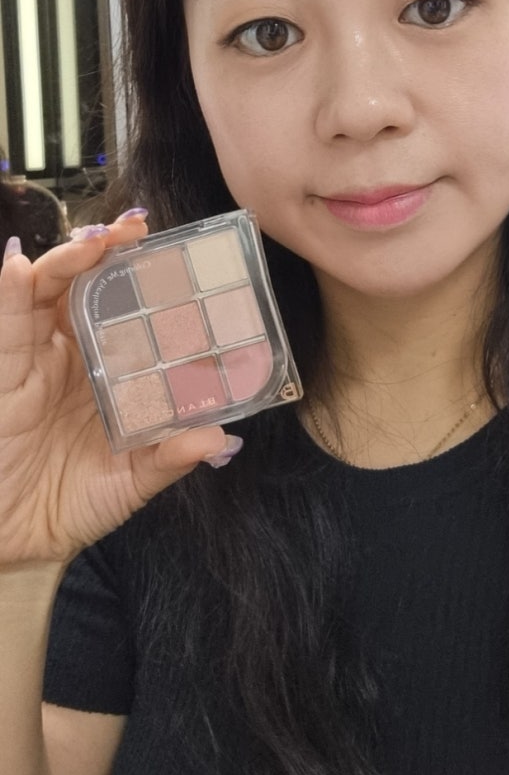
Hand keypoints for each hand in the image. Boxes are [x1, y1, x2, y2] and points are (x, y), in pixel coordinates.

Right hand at [0, 213, 233, 569]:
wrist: (11, 547)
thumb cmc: (67, 507)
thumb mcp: (129, 484)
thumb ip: (169, 458)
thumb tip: (219, 437)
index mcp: (106, 373)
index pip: (126, 313)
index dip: (144, 280)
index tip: (175, 255)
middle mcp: (69, 356)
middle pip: (85, 286)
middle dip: (108, 250)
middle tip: (137, 227)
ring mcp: (33, 359)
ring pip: (45, 290)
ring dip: (69, 258)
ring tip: (96, 240)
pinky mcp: (3, 370)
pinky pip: (6, 322)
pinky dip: (10, 289)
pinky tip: (16, 265)